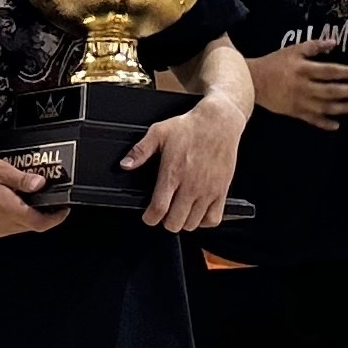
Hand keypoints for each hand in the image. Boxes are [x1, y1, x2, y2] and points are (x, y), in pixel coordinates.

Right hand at [0, 154, 67, 238]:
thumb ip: (22, 179)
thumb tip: (40, 184)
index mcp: (8, 209)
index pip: (40, 223)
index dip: (56, 218)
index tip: (63, 208)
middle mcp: (2, 223)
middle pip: (32, 225)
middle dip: (44, 213)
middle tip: (48, 196)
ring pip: (21, 226)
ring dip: (30, 214)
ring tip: (29, 195)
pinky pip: (9, 225)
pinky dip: (17, 216)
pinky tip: (12, 200)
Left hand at [121, 96, 244, 232]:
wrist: (219, 122)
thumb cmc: (190, 127)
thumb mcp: (159, 132)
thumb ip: (140, 151)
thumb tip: (125, 165)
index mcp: (173, 173)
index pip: (159, 208)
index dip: (150, 218)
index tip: (148, 215)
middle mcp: (191, 185)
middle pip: (175, 222)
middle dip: (165, 221)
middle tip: (164, 211)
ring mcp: (208, 190)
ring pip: (192, 224)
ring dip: (183, 221)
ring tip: (179, 210)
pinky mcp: (221, 191)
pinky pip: (213, 219)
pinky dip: (204, 221)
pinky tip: (197, 211)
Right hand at [249, 42, 347, 129]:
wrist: (252, 81)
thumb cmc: (274, 63)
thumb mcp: (293, 50)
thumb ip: (314, 46)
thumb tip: (333, 42)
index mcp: (303, 69)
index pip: (329, 71)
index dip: (346, 72)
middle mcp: (303, 86)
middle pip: (330, 90)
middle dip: (347, 91)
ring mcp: (299, 101)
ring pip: (324, 107)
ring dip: (340, 107)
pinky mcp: (294, 112)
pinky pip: (311, 120)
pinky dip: (324, 123)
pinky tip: (336, 125)